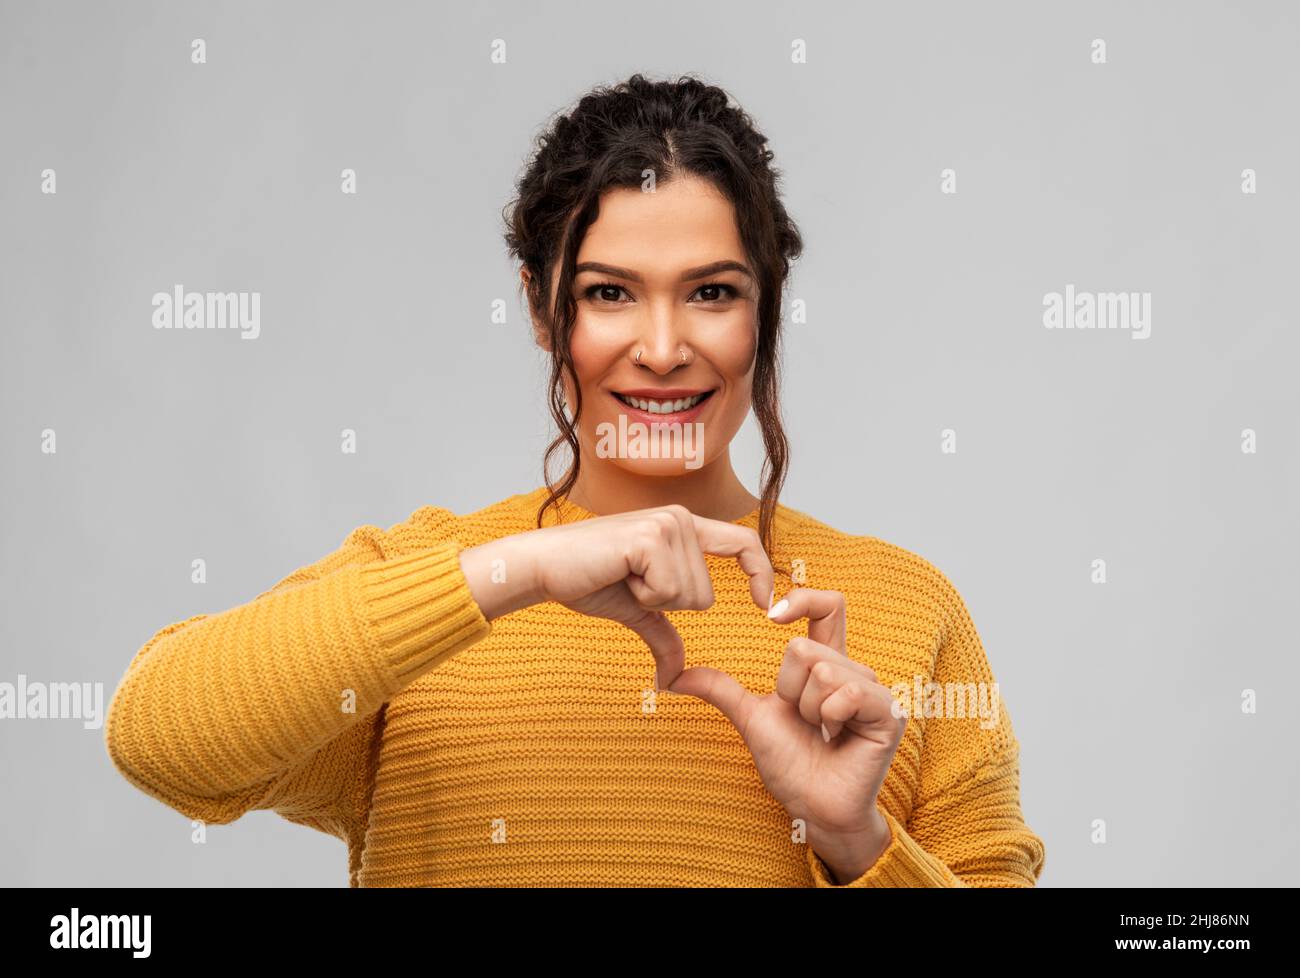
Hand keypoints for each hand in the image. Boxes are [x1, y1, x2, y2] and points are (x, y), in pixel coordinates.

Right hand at [457, 503, 774, 689]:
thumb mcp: (636, 611)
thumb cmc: (586, 580)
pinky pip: (668, 592)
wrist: (542, 567)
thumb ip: (663, 635)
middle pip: (705, 595)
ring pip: (689, 596)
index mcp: (684, 527)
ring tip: (621, 577)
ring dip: (651, 600)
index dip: (761, 573)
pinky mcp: (649, 537)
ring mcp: (666, 524)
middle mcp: (680, 518)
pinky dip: (641, 596)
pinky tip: (617, 575)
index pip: (744, 543)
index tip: (766, 606)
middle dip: (666, 606)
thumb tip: (674, 678)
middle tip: (628, 584)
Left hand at [664, 587, 906, 877]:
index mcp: (827, 664)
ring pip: (822, 670)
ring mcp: (874, 690)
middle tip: (804, 721)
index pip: (827, 606)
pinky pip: (848, 692)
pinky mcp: (887, 713)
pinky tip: (836, 737)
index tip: (770, 616)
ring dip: (809, 709)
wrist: (812, 807)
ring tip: (822, 732)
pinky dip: (829, 717)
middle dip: (789, 691)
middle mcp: (854, 671)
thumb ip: (720, 690)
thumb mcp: (751, 718)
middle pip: (805, 647)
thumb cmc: (790, 764)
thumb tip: (669, 676)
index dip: (802, 599)